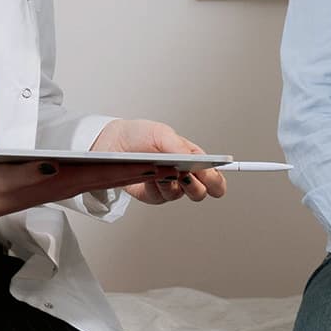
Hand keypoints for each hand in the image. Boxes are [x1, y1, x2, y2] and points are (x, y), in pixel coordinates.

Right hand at [0, 159, 175, 222]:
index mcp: (63, 181)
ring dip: (137, 174)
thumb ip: (32, 171)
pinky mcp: (65, 184)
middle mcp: (71, 185)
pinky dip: (119, 174)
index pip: (106, 175)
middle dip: (147, 174)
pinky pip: (99, 180)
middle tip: (178, 170)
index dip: (134, 170)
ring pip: (111, 179)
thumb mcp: (10, 175)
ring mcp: (70, 186)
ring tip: (166, 168)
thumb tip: (52, 167)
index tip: (160, 167)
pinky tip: (130, 169)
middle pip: (116, 178)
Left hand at [90, 119, 226, 204]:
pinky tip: (151, 177)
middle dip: (196, 185)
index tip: (213, 180)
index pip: (213, 175)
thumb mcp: (161, 133)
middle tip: (186, 174)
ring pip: (181, 196)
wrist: (113, 144)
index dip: (216, 180)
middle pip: (201, 191)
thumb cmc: (140, 135)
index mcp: (192, 158)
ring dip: (173, 184)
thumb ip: (179, 147)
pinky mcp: (153, 195)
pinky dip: (157, 187)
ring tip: (164, 172)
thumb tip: (193, 160)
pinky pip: (160, 198)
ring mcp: (169, 186)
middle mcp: (183, 174)